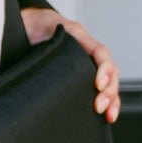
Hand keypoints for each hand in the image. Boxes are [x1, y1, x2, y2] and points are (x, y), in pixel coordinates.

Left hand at [21, 7, 119, 122]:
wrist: (29, 26)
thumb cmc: (34, 27)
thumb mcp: (39, 30)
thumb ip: (45, 42)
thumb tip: (43, 60)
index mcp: (80, 38)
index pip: (101, 52)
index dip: (104, 69)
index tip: (97, 84)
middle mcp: (88, 52)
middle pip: (110, 70)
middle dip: (109, 90)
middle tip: (99, 106)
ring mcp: (88, 64)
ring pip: (110, 81)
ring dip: (112, 99)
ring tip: (109, 115)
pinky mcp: (84, 77)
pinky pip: (103, 88)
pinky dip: (110, 102)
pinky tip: (108, 116)